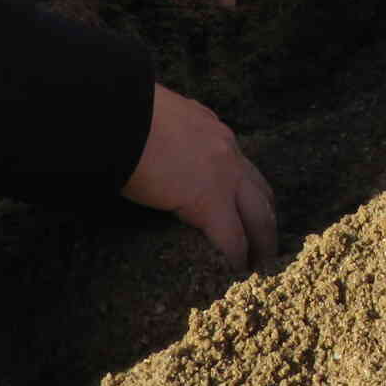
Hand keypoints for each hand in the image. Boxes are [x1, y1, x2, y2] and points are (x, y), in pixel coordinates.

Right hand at [122, 83, 277, 270]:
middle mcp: (225, 149)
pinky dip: (237, 256)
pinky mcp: (209, 201)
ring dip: (263, 240)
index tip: (244, 207)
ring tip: (259, 264)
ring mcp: (223, 174)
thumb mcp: (155, 119)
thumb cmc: (123, 115)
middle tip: (266, 244)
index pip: (237, 163)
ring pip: (259, 215)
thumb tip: (145, 150)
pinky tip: (236, 270)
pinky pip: (232, 236)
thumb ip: (164, 137)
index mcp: (209, 129)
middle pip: (260, 191)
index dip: (244, 189)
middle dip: (266, 218)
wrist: (119, 115)